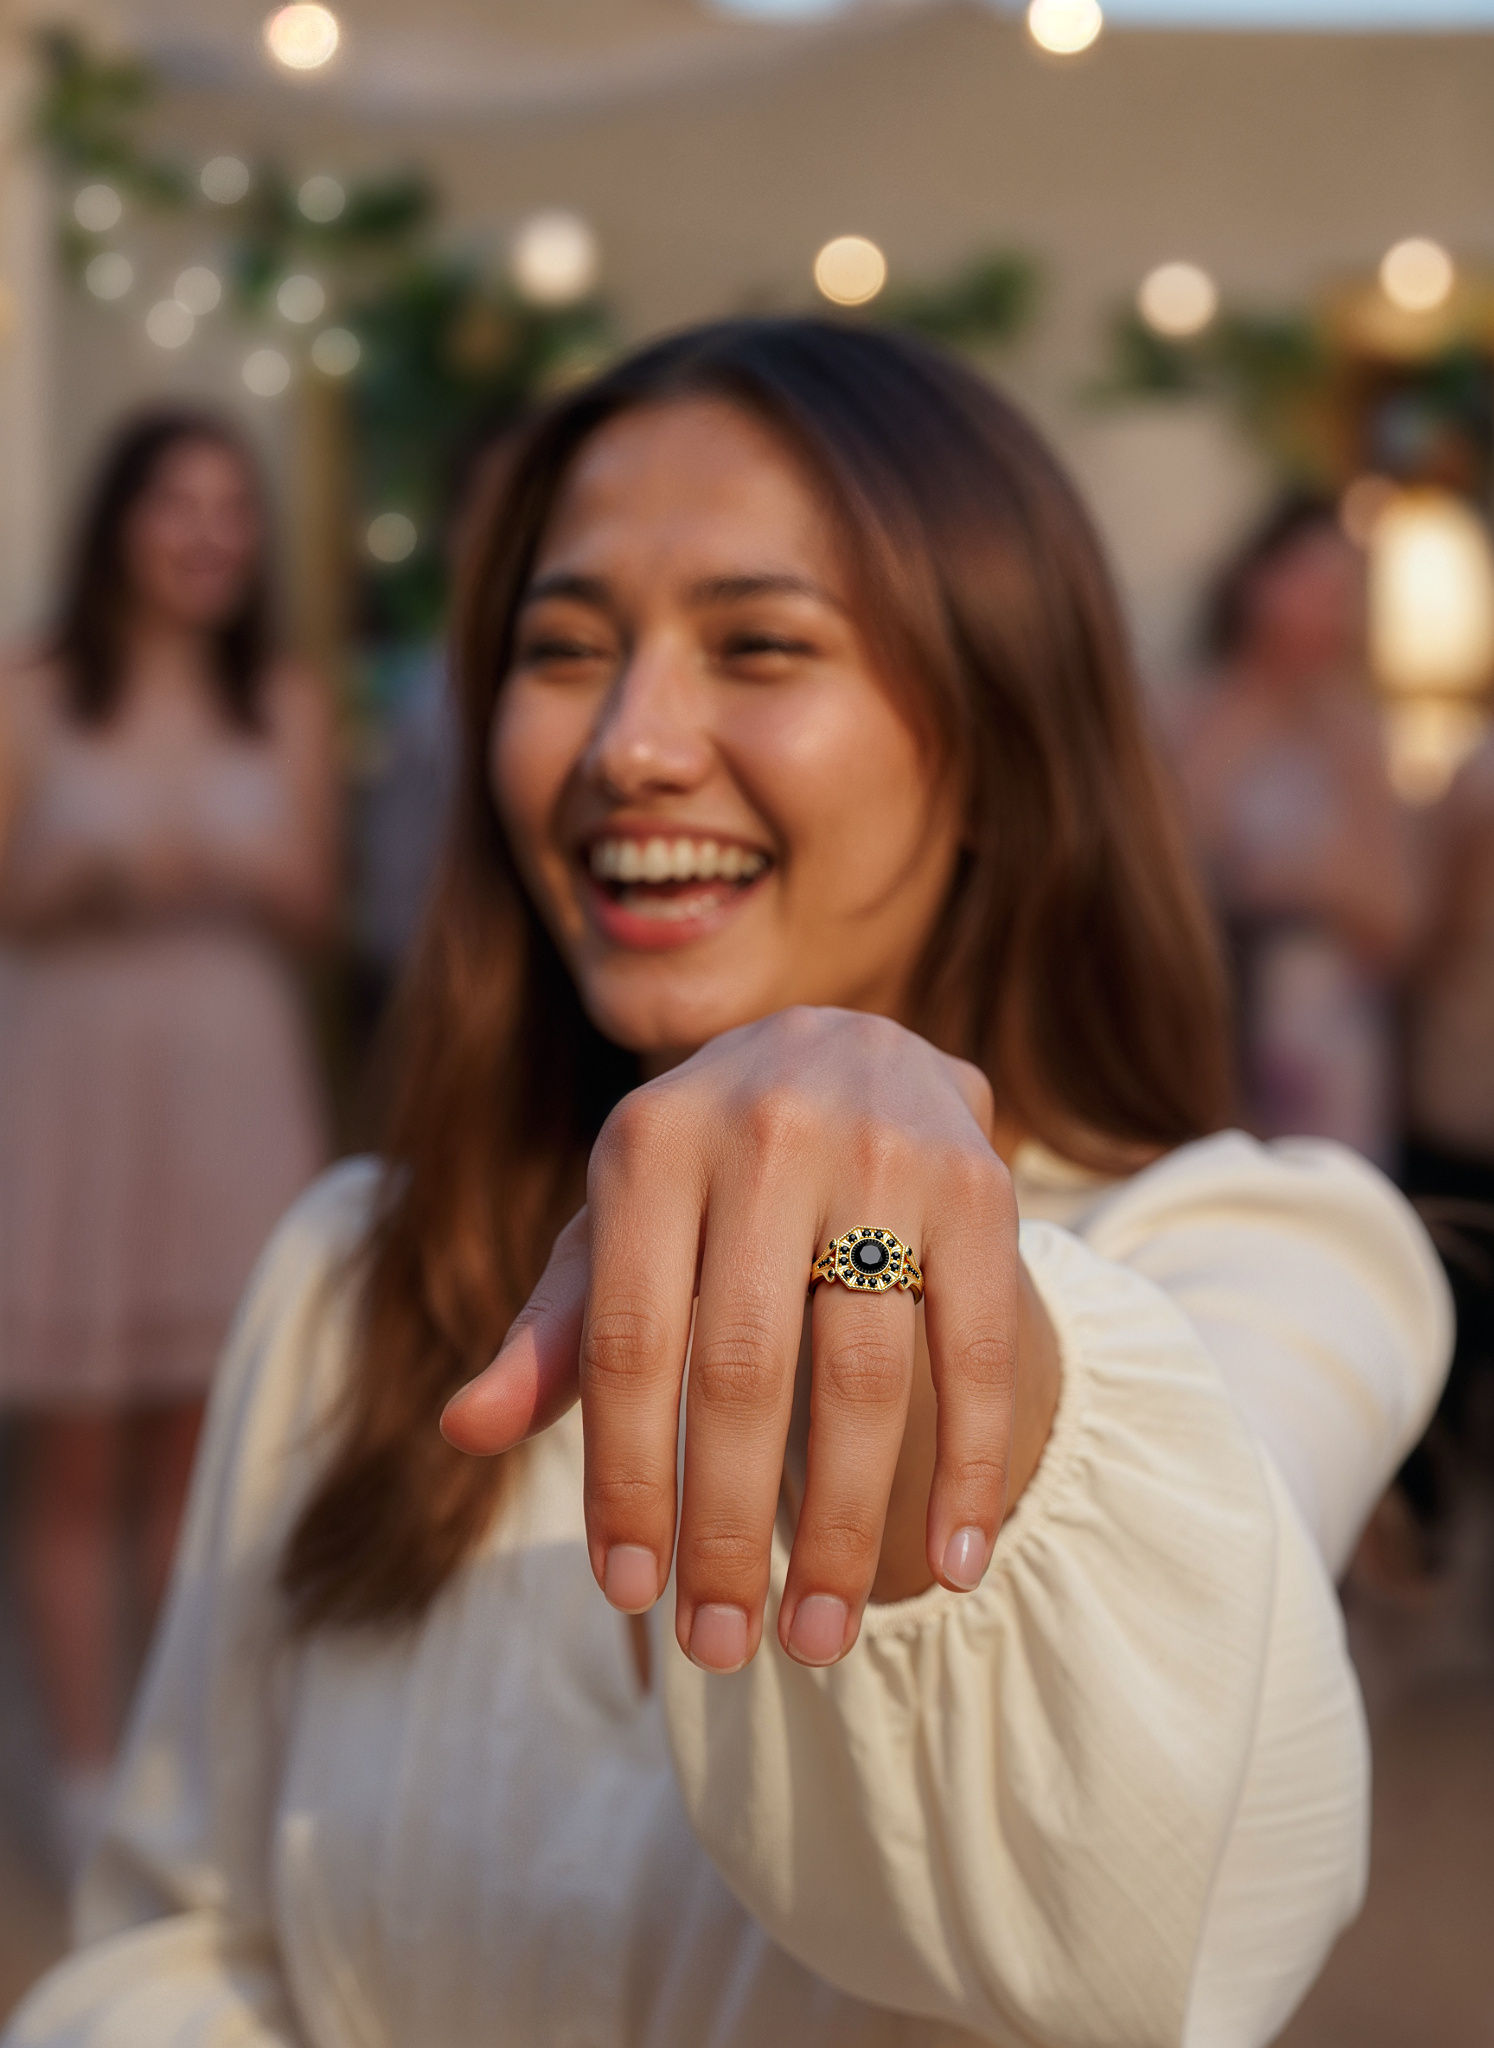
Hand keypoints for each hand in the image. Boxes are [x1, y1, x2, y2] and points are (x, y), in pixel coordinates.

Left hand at [442, 1007, 1056, 1671]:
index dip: (627, 1480)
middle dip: (729, 1531)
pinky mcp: (978, 1183)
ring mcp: (880, 1155)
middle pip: (741, 1374)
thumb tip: (460, 1431)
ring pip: (861, 1377)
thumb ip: (554, 1329)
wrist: (851, 1049)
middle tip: (722, 1648)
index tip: (630, 1596)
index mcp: (648, 1145)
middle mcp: (763, 1134)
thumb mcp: (617, 1225)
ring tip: (817, 1640)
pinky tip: (955, 1566)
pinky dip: (967, 1467)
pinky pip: (975, 1349)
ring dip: (842, 1528)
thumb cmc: (706, 1171)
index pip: (627, 1345)